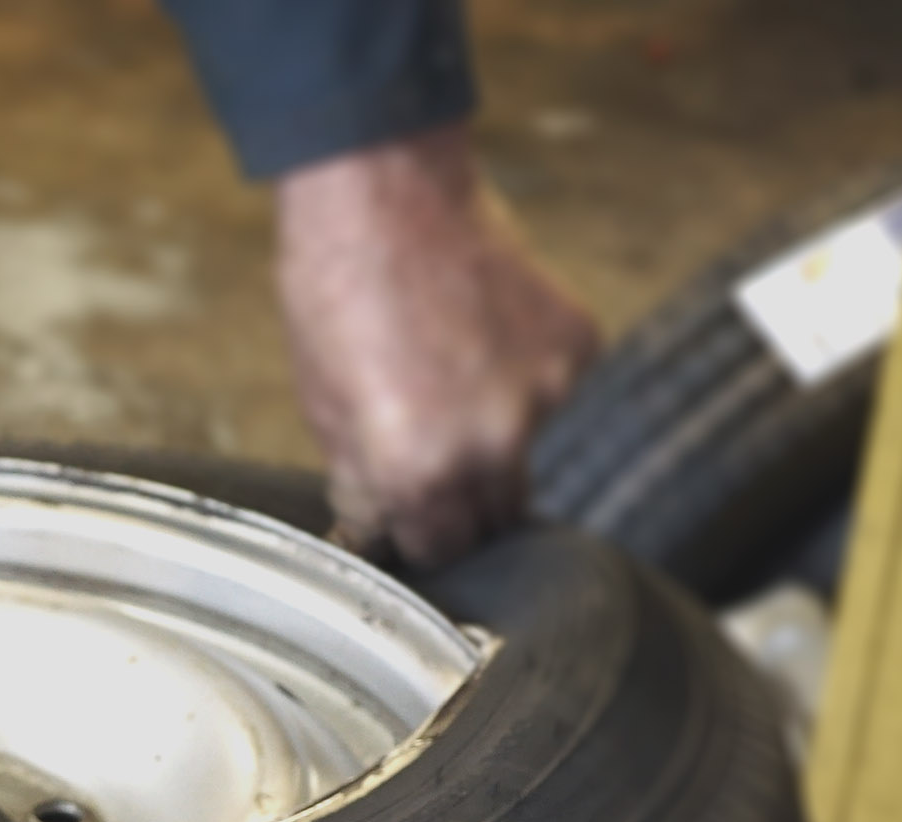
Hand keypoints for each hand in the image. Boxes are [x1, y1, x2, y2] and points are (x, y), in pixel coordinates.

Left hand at [276, 125, 600, 566]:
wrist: (384, 193)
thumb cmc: (336, 293)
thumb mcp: (324, 409)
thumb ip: (365, 485)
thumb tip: (380, 532)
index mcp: (418, 471)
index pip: (442, 549)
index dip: (423, 534)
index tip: (414, 517)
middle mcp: (491, 445)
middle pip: (498, 518)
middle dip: (465, 502)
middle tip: (432, 452)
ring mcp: (544, 393)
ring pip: (529, 451)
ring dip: (497, 435)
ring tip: (450, 372)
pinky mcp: (577, 345)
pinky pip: (555, 388)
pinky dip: (525, 374)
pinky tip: (483, 332)